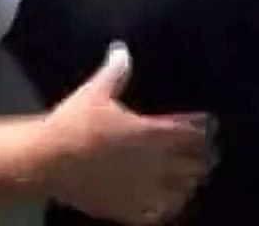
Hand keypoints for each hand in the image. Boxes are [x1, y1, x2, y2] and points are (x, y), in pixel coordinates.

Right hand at [41, 42, 217, 224]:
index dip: (204, 128)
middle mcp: (155, 163)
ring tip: (194, 179)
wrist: (48, 161)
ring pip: (183, 192)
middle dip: (205, 157)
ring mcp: (143, 190)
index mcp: (151, 132)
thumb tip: (121, 48)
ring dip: (191, 183)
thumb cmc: (74, 122)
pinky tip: (169, 204)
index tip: (210, 125)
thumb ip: (115, 71)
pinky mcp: (129, 209)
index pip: (191, 132)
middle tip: (210, 153)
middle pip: (195, 164)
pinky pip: (159, 214)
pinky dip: (169, 208)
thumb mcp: (95, 91)